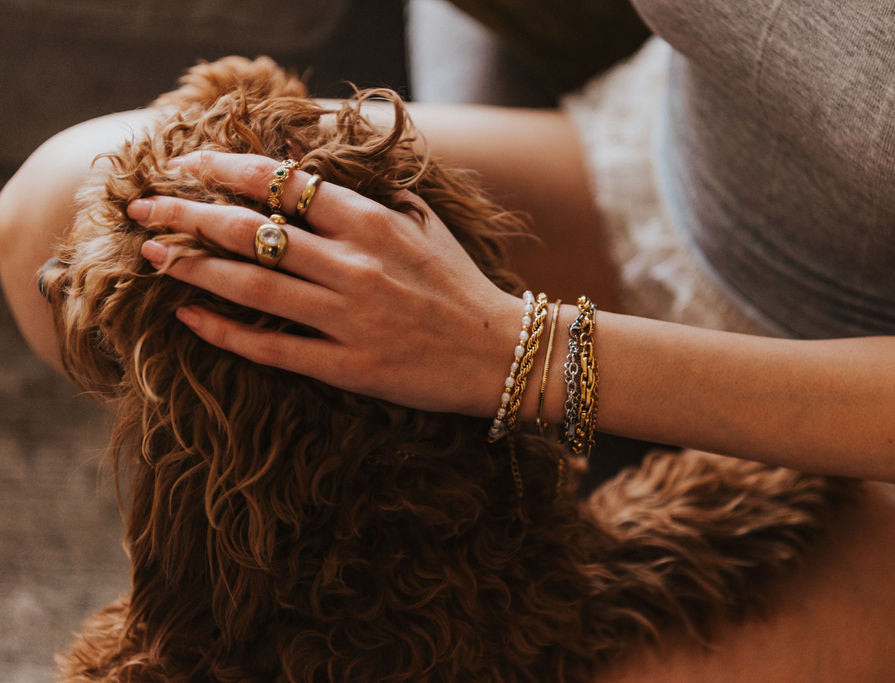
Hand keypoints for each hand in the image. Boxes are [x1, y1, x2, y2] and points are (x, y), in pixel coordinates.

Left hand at [128, 151, 522, 415]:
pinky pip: (272, 347)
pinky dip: (225, 331)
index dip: (228, 169)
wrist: (502, 354)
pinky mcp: (348, 366)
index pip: (286, 184)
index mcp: (375, 224)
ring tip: (154, 257)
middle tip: (142, 211)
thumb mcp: (428, 225)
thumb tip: (323, 173)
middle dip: (187, 215)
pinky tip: (191, 318)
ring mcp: (349, 318)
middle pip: (253, 231)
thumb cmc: (463, 286)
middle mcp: (355, 266)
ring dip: (194, 268)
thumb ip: (378, 196)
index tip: (189, 164)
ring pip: (253, 286)